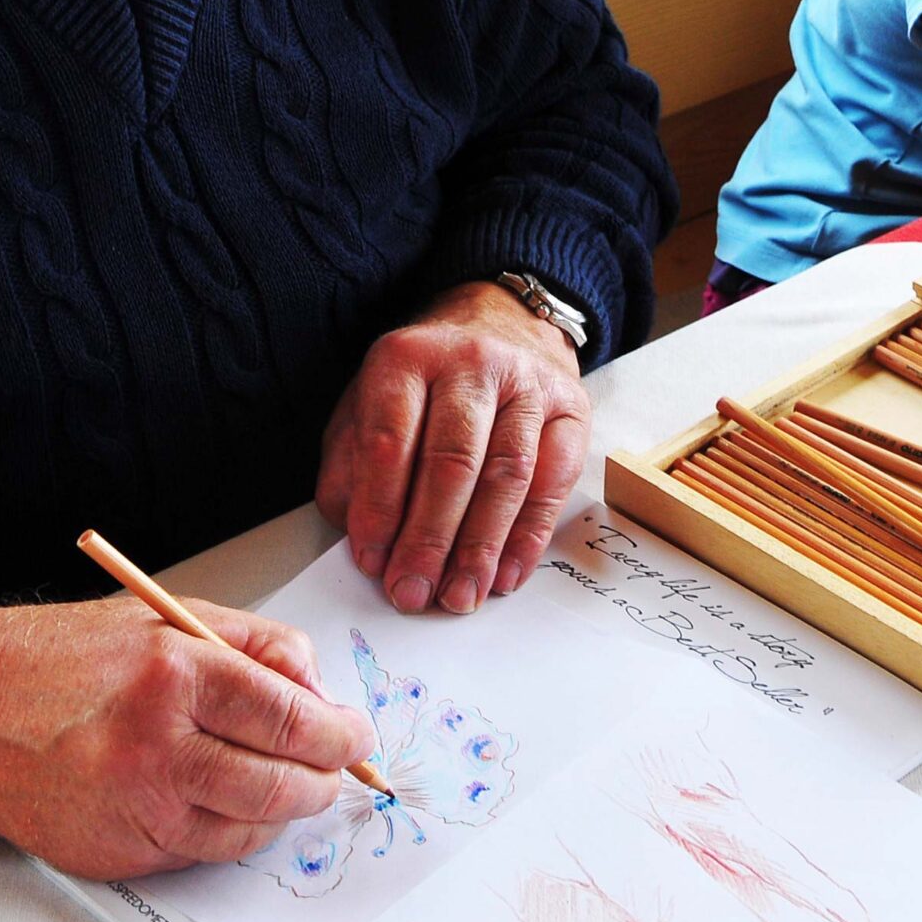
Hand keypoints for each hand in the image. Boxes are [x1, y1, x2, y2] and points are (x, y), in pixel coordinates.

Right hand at [0, 595, 376, 880]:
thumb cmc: (66, 660)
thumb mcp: (166, 617)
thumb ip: (256, 647)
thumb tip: (321, 695)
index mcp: (174, 672)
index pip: (293, 719)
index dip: (342, 735)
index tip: (355, 735)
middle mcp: (157, 744)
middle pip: (284, 786)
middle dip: (323, 780)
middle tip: (331, 766)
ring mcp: (137, 808)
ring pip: (251, 830)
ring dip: (278, 810)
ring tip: (273, 779)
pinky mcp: (120, 854)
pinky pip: (202, 854)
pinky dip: (224, 831)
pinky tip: (213, 797)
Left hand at [316, 279, 588, 615]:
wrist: (500, 326)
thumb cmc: (422, 386)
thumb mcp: (365, 408)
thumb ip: (351, 469)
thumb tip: (363, 540)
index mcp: (406, 358)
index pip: (389, 439)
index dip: (379, 507)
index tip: (372, 561)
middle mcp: (470, 362)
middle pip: (451, 461)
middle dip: (430, 538)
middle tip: (414, 593)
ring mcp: (526, 382)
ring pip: (506, 473)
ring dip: (482, 545)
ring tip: (460, 596)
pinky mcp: (570, 407)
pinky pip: (553, 479)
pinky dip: (529, 535)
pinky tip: (507, 574)